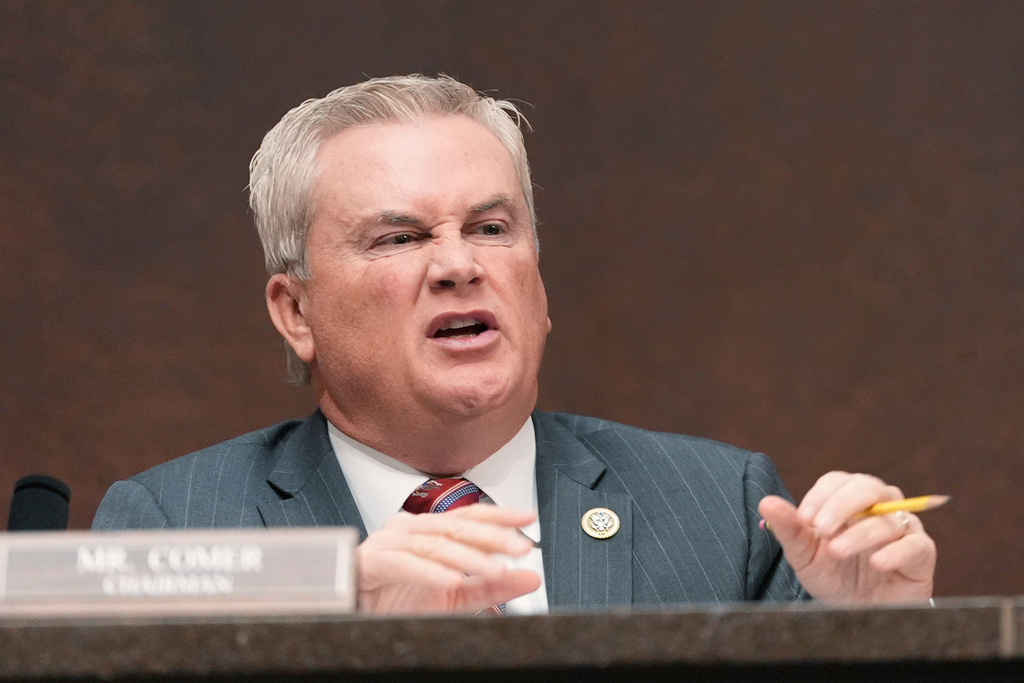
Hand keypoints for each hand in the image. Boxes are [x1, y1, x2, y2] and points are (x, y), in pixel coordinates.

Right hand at [355, 504, 540, 613]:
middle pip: (456, 526)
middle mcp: (410, 529)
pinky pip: (406, 564)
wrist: (348, 609)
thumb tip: (529, 577)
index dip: (500, 515)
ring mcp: (390, 542)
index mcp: (428, 531)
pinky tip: (452, 581)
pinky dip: (431, 573)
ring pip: (436, 545)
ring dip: (469, 558)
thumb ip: (490, 586)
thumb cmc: (394, 598)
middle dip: (492, 536)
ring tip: (496, 570)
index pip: (469, 516)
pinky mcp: (372, 562)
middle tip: (521, 546)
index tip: (528, 519)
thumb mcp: (453, 596)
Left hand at [758, 471, 935, 604]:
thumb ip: (788, 528)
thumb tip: (765, 502)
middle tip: (821, 528)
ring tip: (837, 551)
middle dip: (841, 505)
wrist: (859, 612)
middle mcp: (879, 506)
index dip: (821, 495)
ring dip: (861, 533)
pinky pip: (915, 545)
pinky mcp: (921, 553)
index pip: (837, 481)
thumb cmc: (832, 576)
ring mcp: (902, 528)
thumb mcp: (804, 555)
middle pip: (867, 487)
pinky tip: (877, 563)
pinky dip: (896, 552)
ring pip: (888, 518)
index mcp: (848, 500)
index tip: (804, 518)